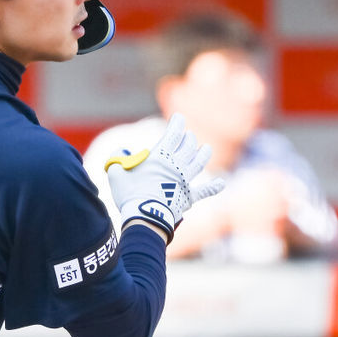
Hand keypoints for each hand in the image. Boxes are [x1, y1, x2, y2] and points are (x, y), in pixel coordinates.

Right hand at [104, 113, 224, 240]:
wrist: (145, 218)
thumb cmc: (129, 195)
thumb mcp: (116, 174)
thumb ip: (117, 159)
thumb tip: (120, 152)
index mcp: (160, 157)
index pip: (173, 134)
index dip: (177, 123)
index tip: (179, 118)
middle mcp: (176, 166)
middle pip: (189, 146)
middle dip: (188, 138)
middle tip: (187, 136)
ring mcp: (184, 181)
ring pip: (199, 163)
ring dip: (203, 154)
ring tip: (205, 148)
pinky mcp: (188, 197)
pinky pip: (204, 191)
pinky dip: (213, 187)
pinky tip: (222, 183)